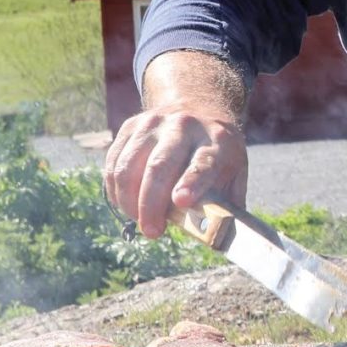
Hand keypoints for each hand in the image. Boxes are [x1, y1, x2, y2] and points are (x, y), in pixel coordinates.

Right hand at [103, 104, 248, 239]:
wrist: (197, 107)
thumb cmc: (217, 154)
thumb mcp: (233, 173)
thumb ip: (226, 205)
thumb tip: (215, 239)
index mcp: (217, 140)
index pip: (203, 163)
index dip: (191, 182)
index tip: (182, 201)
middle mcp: (184, 126)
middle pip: (159, 166)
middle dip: (151, 205)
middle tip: (152, 231)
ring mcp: (153, 124)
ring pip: (128, 167)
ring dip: (129, 202)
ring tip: (141, 220)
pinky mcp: (130, 127)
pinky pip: (113, 164)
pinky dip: (116, 191)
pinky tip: (128, 205)